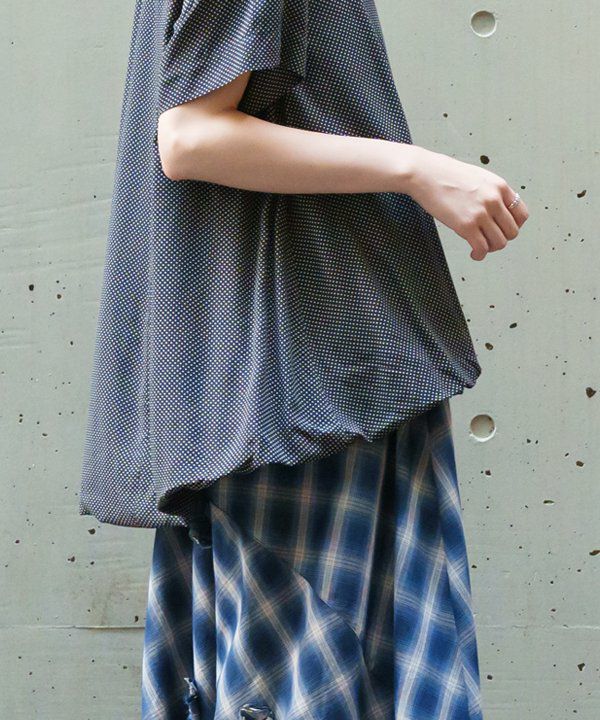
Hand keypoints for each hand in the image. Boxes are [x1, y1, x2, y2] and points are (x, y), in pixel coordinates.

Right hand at [405, 146, 528, 260]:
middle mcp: (494, 200)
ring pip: (499, 242)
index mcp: (499, 186)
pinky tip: (473, 253)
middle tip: (490, 240)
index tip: (504, 230)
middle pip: (512, 231)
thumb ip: (490, 193)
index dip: (514, 226)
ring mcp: (481, 213)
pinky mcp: (466, 225)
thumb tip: (495, 211)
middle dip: (501, 239)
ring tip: (480, 247)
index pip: (521, 214)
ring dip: (491, 249)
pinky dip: (479, 255)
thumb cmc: (444, 174)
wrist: (424, 174)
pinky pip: (482, 248)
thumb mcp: (477, 177)